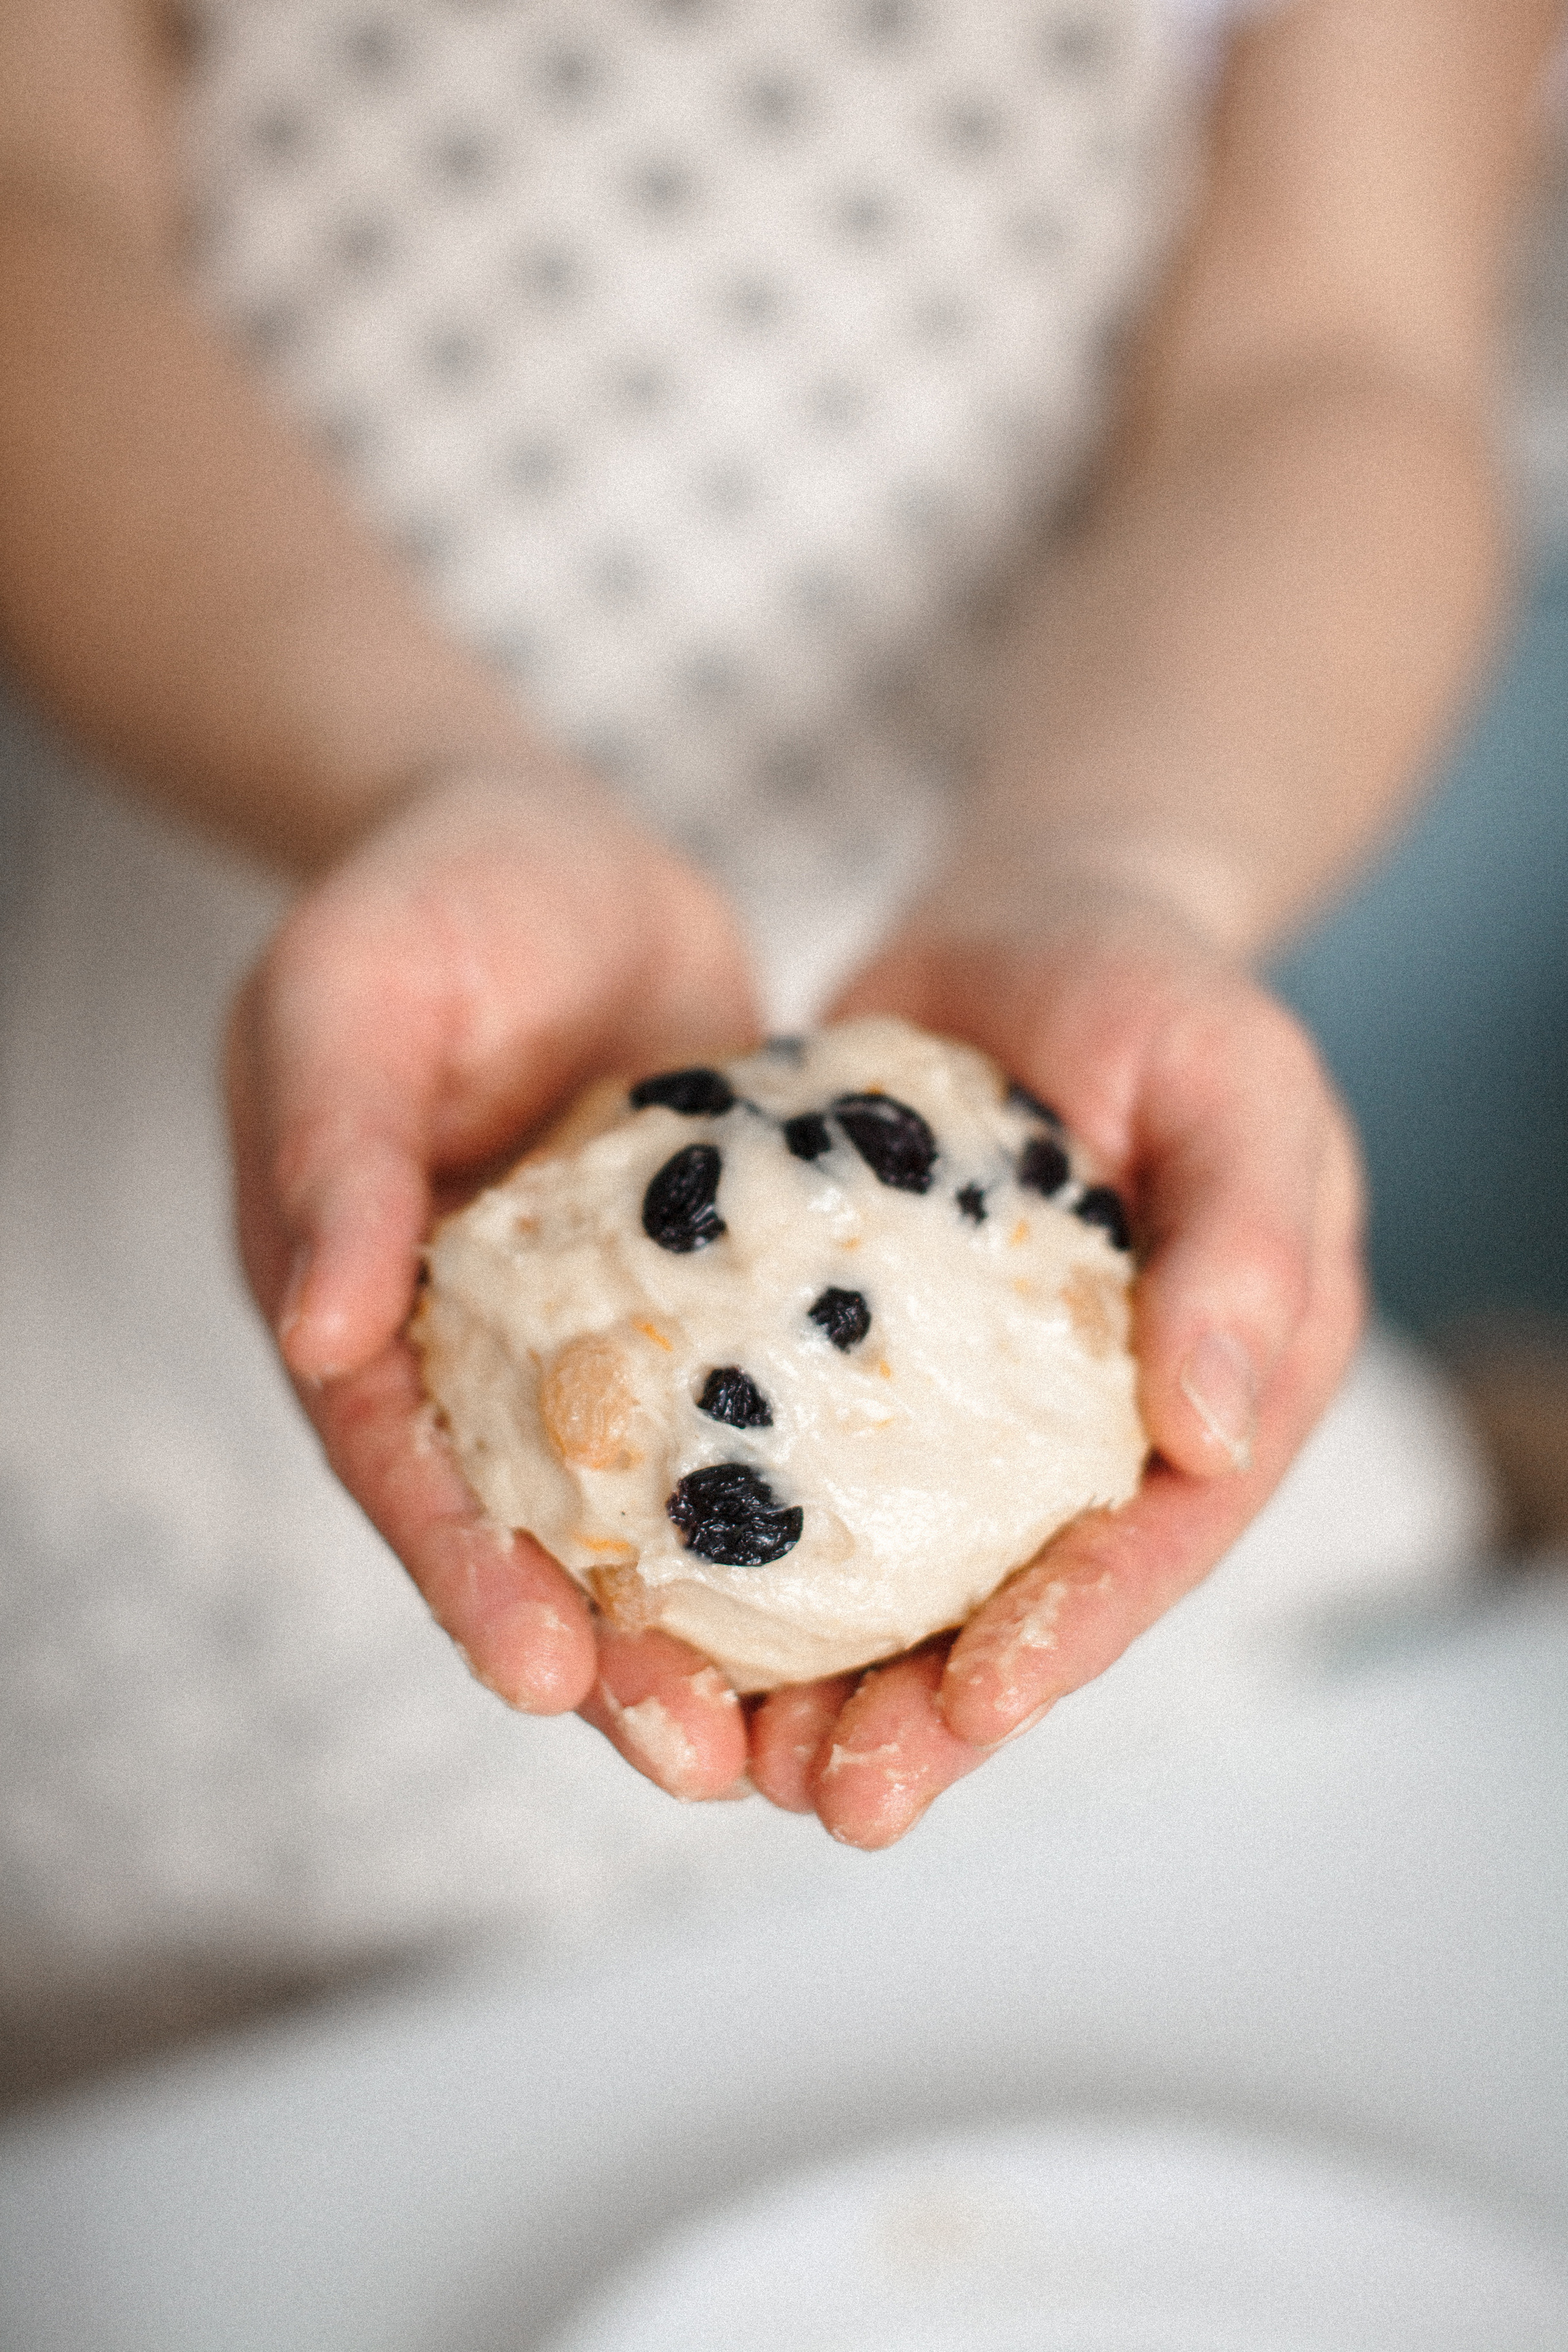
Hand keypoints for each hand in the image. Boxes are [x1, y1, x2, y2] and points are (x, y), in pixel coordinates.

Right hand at [227, 768, 764, 1788]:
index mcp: (359, 1307)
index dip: (467, 1578)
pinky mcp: (697, 1299)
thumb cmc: (424, 902)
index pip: (405, 1472)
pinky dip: (804, 1497)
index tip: (548, 1674)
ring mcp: (589, 1334)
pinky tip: (897, 1576)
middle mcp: (470, 1351)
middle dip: (610, 1660)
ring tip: (816, 1733)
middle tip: (707, 1766)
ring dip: (721, 1624)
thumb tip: (316, 1332)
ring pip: (653, 1505)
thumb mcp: (353, 997)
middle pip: (532, 1532)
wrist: (545, 844)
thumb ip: (330, 1152)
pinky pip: (749, 1412)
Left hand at [744, 894, 1365, 1844]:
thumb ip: (1249, 1244)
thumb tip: (1217, 1435)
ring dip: (800, 1673)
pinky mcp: (843, 1361)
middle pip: (1005, 1604)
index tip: (967, 1709)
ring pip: (881, 1571)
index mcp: (1211, 1401)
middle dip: (917, 1714)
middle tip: (817, 1791)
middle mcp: (1080, 1435)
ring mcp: (953, 1408)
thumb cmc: (1157, 990)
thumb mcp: (1237, 1083)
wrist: (1024, 924)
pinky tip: (636, 1598)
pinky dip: (719, 1540)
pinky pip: (781, 1464)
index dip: (1063, 1641)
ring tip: (705, 1748)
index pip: (1147, 1550)